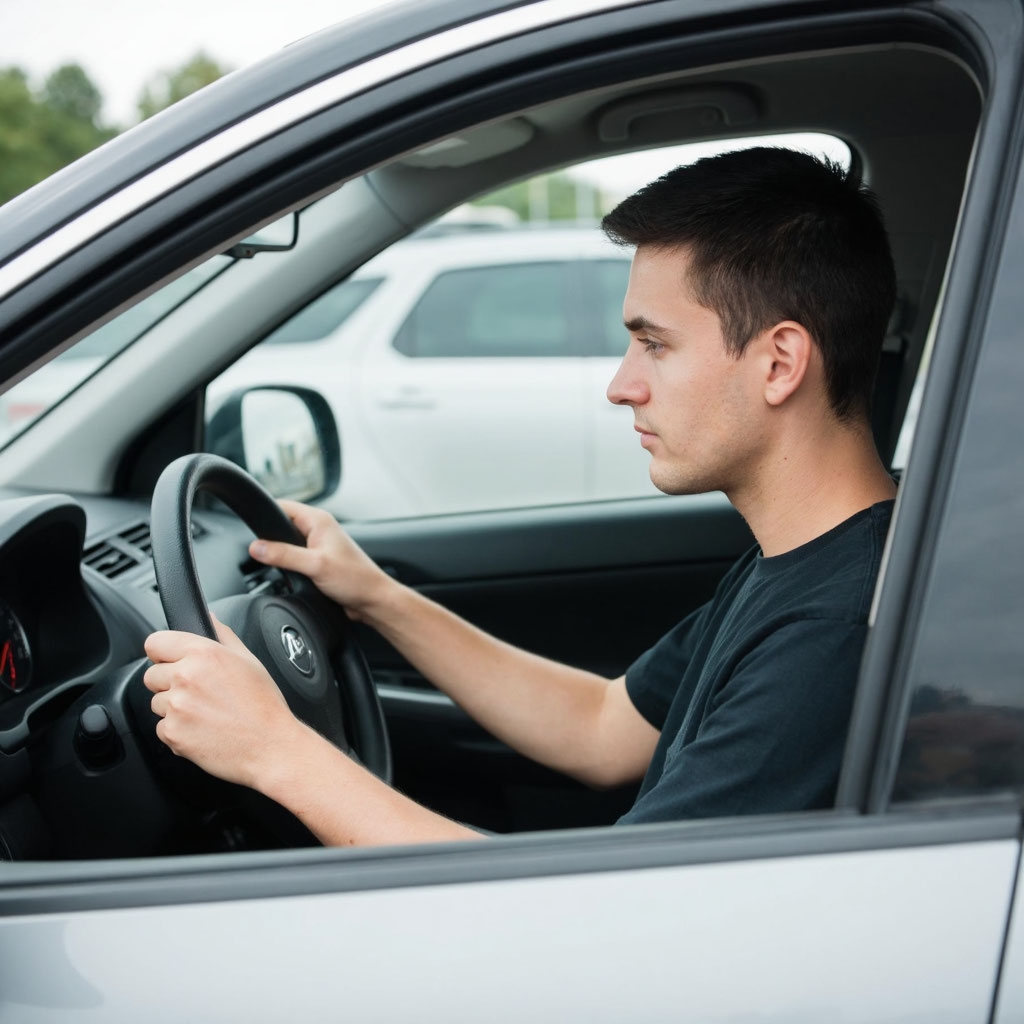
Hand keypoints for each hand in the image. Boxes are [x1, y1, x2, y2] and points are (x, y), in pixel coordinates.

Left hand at [143, 616, 302, 789]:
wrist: (270, 746)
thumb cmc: (264, 705)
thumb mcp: (249, 660)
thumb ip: (222, 635)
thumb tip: (209, 619)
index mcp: (203, 653)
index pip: (154, 643)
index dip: (163, 652)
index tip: (172, 660)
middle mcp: (185, 677)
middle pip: (151, 674)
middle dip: (169, 682)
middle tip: (198, 692)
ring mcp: (176, 707)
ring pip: (156, 702)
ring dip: (173, 707)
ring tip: (204, 712)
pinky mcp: (172, 733)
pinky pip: (162, 728)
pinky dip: (177, 730)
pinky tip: (202, 729)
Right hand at [248, 499, 393, 619]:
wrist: (372, 600)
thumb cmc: (355, 579)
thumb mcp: (314, 565)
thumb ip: (283, 555)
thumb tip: (256, 547)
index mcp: (319, 520)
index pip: (282, 506)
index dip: (265, 515)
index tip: (251, 529)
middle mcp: (319, 529)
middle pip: (282, 525)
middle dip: (270, 537)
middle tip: (262, 553)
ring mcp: (319, 545)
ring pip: (287, 543)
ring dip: (280, 553)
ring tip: (278, 565)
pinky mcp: (318, 560)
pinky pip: (295, 556)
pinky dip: (288, 563)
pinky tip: (288, 573)